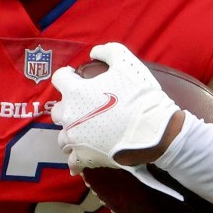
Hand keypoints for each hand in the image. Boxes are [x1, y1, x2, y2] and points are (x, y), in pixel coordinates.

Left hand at [54, 42, 182, 173]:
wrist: (154, 130)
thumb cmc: (140, 96)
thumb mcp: (128, 64)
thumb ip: (109, 51)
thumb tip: (94, 52)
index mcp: (75, 92)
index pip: (59, 78)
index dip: (68, 76)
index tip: (76, 78)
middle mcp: (69, 116)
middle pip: (58, 110)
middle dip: (69, 107)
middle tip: (85, 107)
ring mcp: (74, 138)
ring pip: (62, 136)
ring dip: (71, 132)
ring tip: (86, 131)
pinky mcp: (83, 157)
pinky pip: (72, 160)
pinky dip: (77, 158)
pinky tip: (83, 155)